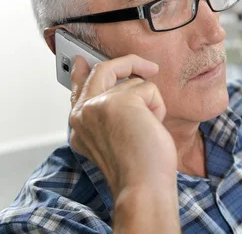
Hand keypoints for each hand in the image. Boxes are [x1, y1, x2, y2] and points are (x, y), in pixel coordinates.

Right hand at [69, 54, 177, 196]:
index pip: (78, 90)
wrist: (142, 185)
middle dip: (129, 64)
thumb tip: (126, 85)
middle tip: (149, 67)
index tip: (81, 61)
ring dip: (150, 103)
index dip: (82, 73)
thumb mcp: (117, 136)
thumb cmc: (138, 167)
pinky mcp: (117, 101)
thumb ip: (111, 112)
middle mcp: (82, 113)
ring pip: (134, 82)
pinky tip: (152, 126)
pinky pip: (149, 88)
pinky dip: (158, 107)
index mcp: (80, 125)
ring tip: (147, 129)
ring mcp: (97, 105)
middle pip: (102, 70)